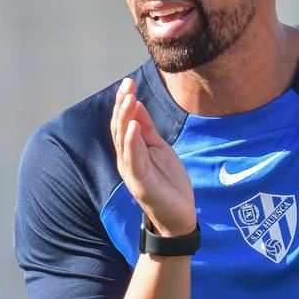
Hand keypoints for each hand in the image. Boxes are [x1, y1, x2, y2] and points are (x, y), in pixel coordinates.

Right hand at [111, 77, 194, 236]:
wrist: (178, 216)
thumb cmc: (168, 183)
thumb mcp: (159, 149)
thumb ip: (148, 129)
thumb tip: (137, 103)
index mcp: (131, 150)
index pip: (124, 122)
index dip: (124, 102)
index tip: (129, 82)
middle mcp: (126, 159)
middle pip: (120, 128)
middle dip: (122, 105)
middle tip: (127, 85)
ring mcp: (131, 171)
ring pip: (123, 141)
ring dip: (125, 119)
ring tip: (129, 99)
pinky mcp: (140, 183)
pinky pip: (133, 160)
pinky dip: (132, 143)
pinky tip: (135, 127)